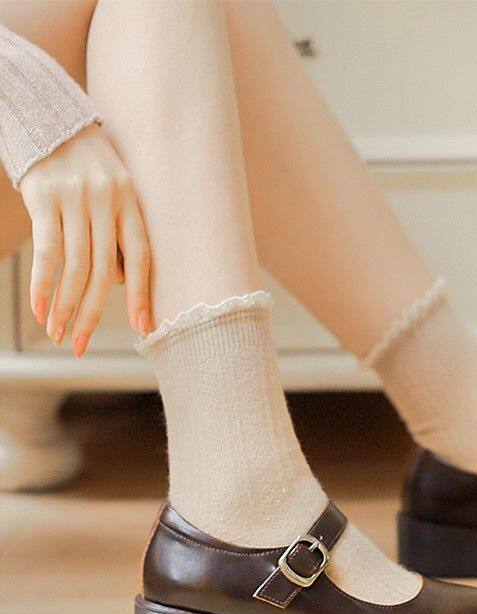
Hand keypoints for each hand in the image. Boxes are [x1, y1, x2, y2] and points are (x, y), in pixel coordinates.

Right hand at [19, 123, 151, 356]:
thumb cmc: (82, 161)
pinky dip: (42, 283)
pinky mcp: (44, 195)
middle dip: (91, 313)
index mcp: (131, 201)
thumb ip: (118, 230)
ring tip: (58, 333)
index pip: (143, 256)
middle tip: (80, 345)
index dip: (142, 294)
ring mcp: (76, 198)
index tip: (142, 327)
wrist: (43, 110)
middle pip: (105, 270)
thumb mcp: (112, 188)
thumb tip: (120, 281)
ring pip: (75, 266)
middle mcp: (108, 200)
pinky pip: (46, 250)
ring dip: (64, 306)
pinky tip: (38, 308)